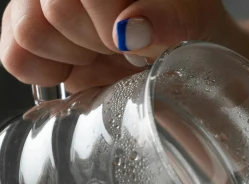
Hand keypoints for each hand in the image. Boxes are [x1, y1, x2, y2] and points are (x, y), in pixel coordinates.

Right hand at [0, 0, 231, 92]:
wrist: (185, 52)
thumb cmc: (189, 30)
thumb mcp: (192, 21)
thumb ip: (167, 19)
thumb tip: (127, 30)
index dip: (102, 25)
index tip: (134, 46)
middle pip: (51, 13)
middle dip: (93, 44)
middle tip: (124, 52)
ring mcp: (43, 3)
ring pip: (29, 33)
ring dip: (74, 58)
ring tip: (105, 57)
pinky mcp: (31, 33)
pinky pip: (17, 57)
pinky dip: (48, 73)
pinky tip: (82, 68)